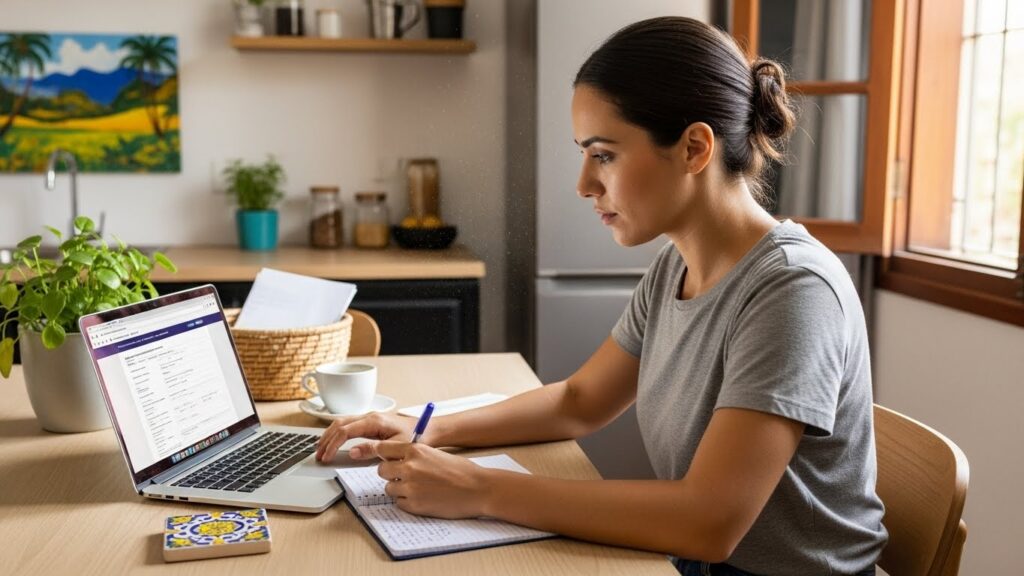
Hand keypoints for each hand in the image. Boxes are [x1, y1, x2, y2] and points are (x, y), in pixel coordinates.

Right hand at [315, 412, 414, 461]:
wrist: (429, 428)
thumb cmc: (416, 436)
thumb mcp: (396, 447)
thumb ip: (374, 450)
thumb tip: (353, 452)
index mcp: (375, 420)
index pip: (346, 431)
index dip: (333, 444)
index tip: (326, 457)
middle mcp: (370, 416)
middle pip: (339, 424)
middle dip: (326, 440)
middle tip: (318, 456)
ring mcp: (369, 417)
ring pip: (342, 422)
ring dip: (329, 435)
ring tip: (320, 450)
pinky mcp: (371, 422)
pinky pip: (349, 424)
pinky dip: (337, 433)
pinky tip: (333, 441)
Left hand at [367, 441, 490, 518]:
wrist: (478, 489)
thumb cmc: (462, 471)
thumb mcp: (435, 454)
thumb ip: (415, 455)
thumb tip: (396, 459)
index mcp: (415, 451)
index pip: (383, 449)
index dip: (383, 454)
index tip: (385, 459)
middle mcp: (409, 467)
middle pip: (381, 470)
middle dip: (390, 474)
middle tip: (403, 477)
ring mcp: (410, 487)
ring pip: (389, 488)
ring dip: (399, 489)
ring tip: (418, 489)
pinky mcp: (414, 505)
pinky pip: (399, 503)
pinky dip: (408, 502)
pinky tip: (423, 498)